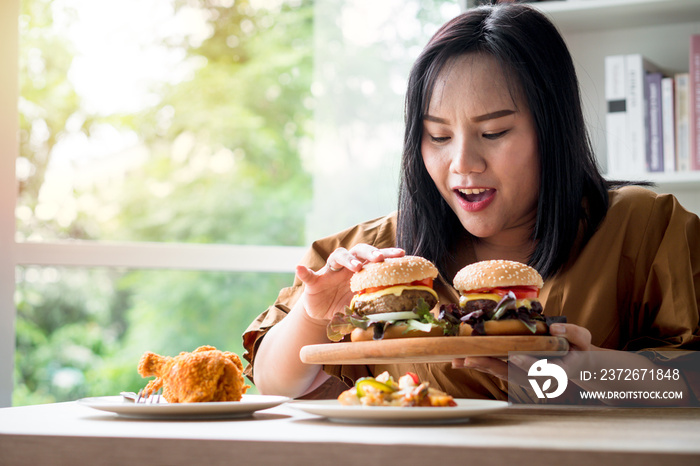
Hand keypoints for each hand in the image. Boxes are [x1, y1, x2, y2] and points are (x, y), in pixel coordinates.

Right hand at [295, 245, 404, 321]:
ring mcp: (330, 271)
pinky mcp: (314, 281)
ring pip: (338, 256)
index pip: (375, 257)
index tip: (402, 255)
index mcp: (361, 270)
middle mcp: (347, 266)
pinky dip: (303, 271)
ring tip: (355, 267)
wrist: (323, 313)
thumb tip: (397, 313)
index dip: (388, 254)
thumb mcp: (361, 305)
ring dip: (347, 259)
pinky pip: (308, 274)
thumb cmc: (344, 305)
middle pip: (359, 251)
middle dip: (370, 252)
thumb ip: (374, 305)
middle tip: (379, 259)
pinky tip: (299, 269)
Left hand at [452, 323, 596, 381]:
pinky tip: (461, 359)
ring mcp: (521, 375)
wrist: (575, 363)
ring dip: (478, 366)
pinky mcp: (513, 370)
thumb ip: (574, 333)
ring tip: (457, 361)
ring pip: (497, 371)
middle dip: (489, 365)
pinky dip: (478, 363)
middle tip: (468, 360)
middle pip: (509, 372)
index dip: (527, 364)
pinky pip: (494, 367)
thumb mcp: (583, 340)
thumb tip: (556, 327)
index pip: (538, 369)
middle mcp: (533, 376)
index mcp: (553, 370)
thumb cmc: (578, 350)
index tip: (515, 357)